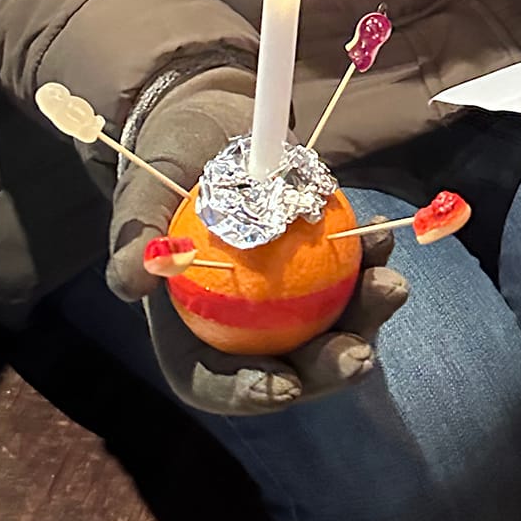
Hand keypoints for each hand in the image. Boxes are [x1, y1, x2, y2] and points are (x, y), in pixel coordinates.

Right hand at [105, 69, 407, 416]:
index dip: (251, 393)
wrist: (210, 127)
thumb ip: (133, 241)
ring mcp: (285, 302)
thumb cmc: (165, 166)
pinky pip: (350, 278)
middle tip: (359, 353)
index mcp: (188, 333)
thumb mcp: (140, 197)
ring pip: (331, 327)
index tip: (287, 384)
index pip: (214, 383)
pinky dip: (369, 262)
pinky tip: (382, 237)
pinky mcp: (318, 269)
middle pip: (287, 367)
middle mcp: (240, 329)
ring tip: (389, 285)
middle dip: (328, 367)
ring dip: (366, 315)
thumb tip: (130, 285)